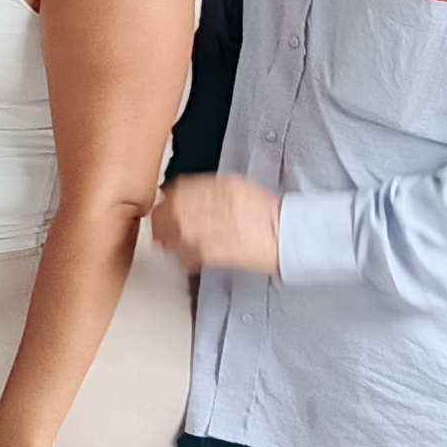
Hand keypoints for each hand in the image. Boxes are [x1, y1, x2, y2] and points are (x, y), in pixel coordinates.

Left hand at [151, 174, 284, 277]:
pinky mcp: (217, 252)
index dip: (167, 198)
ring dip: (168, 240)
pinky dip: (184, 258)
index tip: (163, 204)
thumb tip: (183, 193)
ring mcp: (216, 228)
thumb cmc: (266, 215)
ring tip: (168, 245)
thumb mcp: (239, 189)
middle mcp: (216, 205)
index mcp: (222, 187)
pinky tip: (186, 259)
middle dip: (162, 220)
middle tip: (159, 228)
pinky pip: (189, 255)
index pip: (181, 188)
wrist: (287, 235)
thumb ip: (211, 190)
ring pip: (176, 233)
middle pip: (173, 211)